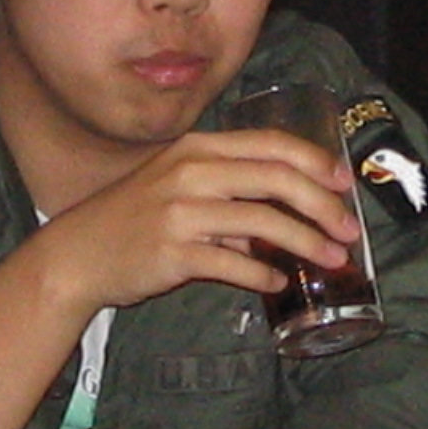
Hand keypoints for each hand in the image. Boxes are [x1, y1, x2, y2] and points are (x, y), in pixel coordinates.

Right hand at [32, 127, 361, 316]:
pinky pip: (234, 265)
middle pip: (278, 179)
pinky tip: (278, 284)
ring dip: (307, 243)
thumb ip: (229, 191)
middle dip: (324, 205)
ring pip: (264, 223)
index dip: (317, 162)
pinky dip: (263, 276)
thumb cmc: (134, 218)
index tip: (345, 184)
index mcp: (198, 148)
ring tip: (333, 260)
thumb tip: (283, 216)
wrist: (77, 254)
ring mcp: (181, 212)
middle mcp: (192, 172)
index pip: (272, 144)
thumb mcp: (178, 185)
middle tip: (350, 230)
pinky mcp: (174, 253)